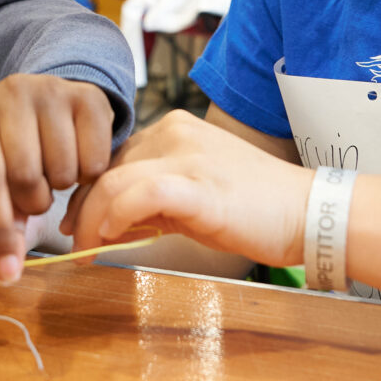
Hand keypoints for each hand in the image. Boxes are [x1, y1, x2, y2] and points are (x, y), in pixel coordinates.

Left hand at [0, 75, 113, 280]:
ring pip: (62, 171)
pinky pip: (94, 161)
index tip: (8, 270)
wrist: (53, 99)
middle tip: (37, 197)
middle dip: (33, 203)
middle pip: (24, 176)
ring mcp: (53, 90)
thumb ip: (2, 216)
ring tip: (55, 172)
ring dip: (62, 187)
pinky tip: (77, 158)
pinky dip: (88, 174)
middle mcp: (12, 93)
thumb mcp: (1, 171)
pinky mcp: (90, 97)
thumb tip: (10, 270)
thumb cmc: (21, 145)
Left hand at [61, 110, 311, 266]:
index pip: (112, 158)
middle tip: (74, 244)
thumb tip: (109, 222)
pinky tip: (110, 238)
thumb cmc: (254, 209)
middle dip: (82, 210)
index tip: (77, 225)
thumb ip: (153, 199)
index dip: (88, 194)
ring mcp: (188, 156)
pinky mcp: (199, 185)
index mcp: (173, 129)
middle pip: (105, 169)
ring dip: (90, 221)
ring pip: (113, 181)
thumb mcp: (193, 195)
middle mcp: (175, 132)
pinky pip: (140, 194)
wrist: (307, 212)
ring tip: (85, 251)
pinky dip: (116, 217)